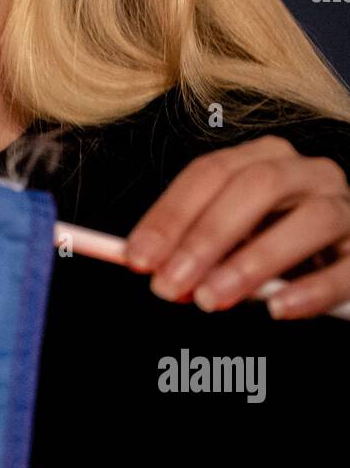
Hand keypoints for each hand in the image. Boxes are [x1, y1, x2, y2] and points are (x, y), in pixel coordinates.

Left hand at [124, 136, 349, 318]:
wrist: (341, 256)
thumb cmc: (274, 243)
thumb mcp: (230, 237)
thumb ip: (190, 243)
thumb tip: (141, 260)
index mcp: (266, 159)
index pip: (211, 173)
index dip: (171, 214)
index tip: (138, 258)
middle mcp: (309, 174)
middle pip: (256, 187)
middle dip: (205, 237)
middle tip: (169, 285)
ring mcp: (345, 209)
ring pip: (308, 220)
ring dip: (253, 261)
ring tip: (212, 298)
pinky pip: (347, 269)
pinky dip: (312, 290)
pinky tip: (279, 308)